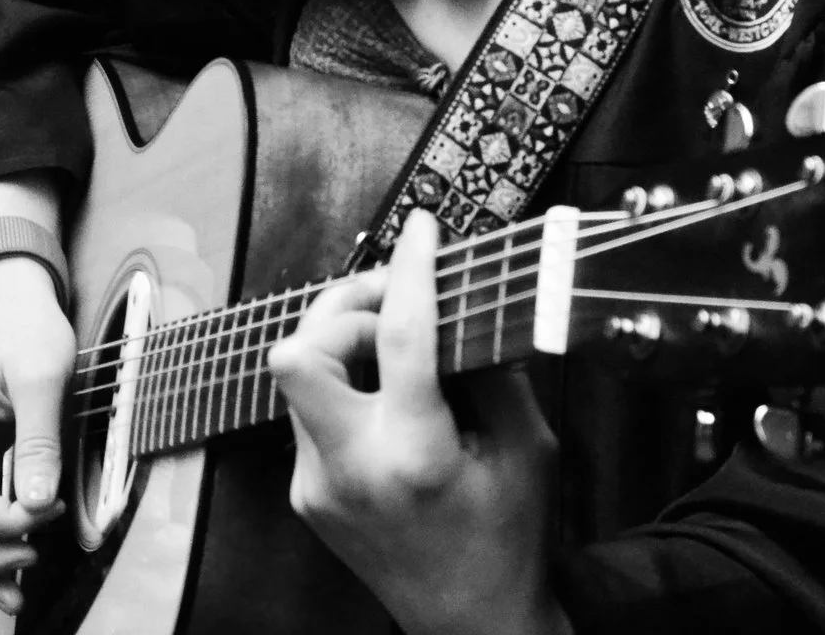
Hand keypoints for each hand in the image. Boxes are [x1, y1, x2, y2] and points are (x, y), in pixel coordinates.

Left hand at [266, 210, 571, 634]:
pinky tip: (386, 398)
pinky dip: (345, 388)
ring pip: (297, 378)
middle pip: (298, 354)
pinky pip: (308, 413)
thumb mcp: (526, 448)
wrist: (470, 624)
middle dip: (341, 308)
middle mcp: (352, 470)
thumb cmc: (509, 539)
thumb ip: (495, 370)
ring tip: (393, 343)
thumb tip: (467, 299)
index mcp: (415, 457)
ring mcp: (317, 484)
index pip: (399, 337)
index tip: (422, 229)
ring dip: (341, 343)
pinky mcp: (304, 493)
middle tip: (391, 298)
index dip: (410, 270)